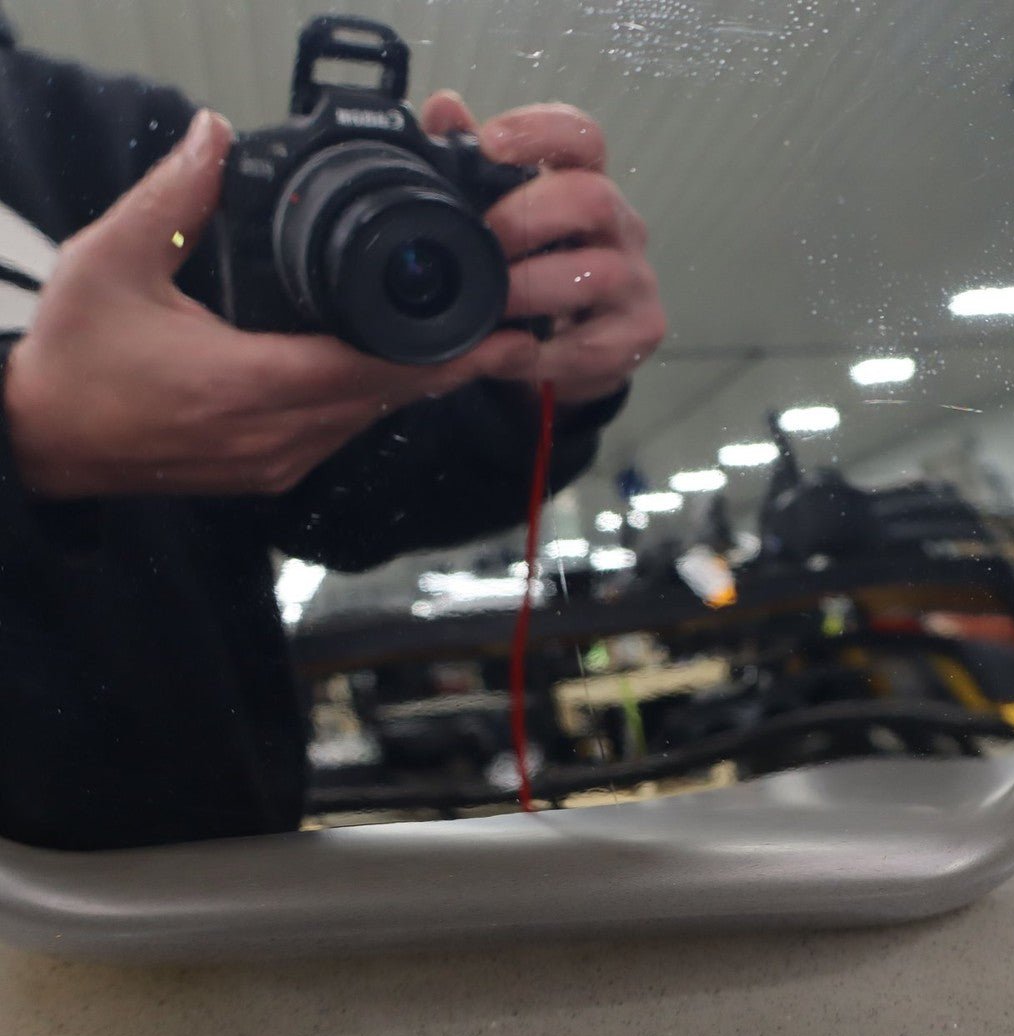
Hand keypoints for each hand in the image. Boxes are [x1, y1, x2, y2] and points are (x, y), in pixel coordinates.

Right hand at [5, 110, 540, 498]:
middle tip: (517, 335)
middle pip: (387, 398)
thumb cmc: (70, 362)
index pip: (370, 370)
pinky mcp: (268, 472)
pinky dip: (377, 399)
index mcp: (244, 386)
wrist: (34, 442)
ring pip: (370, 419)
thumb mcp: (109, 264)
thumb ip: (174, 199)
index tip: (501, 334)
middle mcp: (273, 436)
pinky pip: (342, 434)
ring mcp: (274, 462)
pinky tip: (403, 371)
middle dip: (454, 366)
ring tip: (480, 347)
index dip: (442, 354)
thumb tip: (216, 137)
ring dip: (420, 384)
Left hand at [419, 92, 665, 404]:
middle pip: (593, 197)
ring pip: (598, 273)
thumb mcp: (496, 220)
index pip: (582, 137)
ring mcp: (636, 279)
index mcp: (584, 183)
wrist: (560, 352)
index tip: (491, 143)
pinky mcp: (640, 332)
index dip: (541, 132)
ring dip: (532, 290)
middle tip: (482, 243)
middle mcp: (619, 225)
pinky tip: (508, 353)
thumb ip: (468, 166)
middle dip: (526, 218)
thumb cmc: (529, 272)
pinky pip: (590, 345)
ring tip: (489, 305)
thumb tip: (443, 108)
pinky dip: (540, 354)